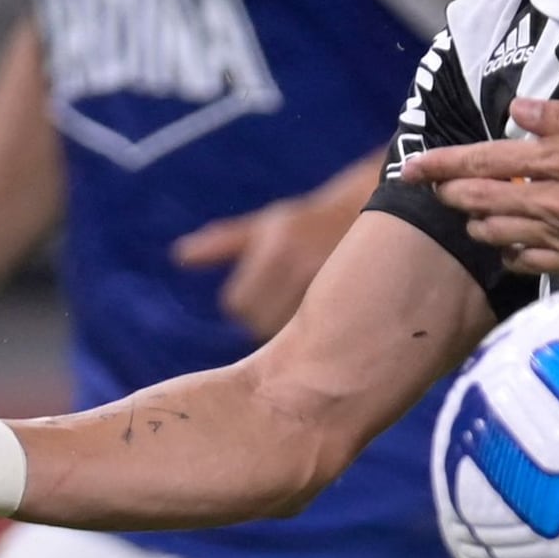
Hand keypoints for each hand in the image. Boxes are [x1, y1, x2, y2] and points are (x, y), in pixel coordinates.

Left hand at [171, 164, 376, 337]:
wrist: (380, 218)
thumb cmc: (309, 225)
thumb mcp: (268, 226)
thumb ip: (223, 243)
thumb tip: (178, 256)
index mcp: (276, 248)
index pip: (239, 304)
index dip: (243, 307)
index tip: (256, 302)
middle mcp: (301, 265)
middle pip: (261, 325)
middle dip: (264, 324)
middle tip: (278, 314)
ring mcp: (330, 285)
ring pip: (288, 337)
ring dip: (287, 337)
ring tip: (300, 321)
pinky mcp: (352, 302)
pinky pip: (318, 339)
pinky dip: (314, 339)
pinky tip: (322, 328)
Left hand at [397, 96, 558, 277]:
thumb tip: (517, 114)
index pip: (483, 163)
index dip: (441, 165)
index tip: (411, 168)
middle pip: (482, 205)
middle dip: (452, 197)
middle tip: (436, 190)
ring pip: (503, 239)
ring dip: (480, 226)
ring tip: (474, 216)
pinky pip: (536, 266)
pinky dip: (516, 254)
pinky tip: (515, 245)